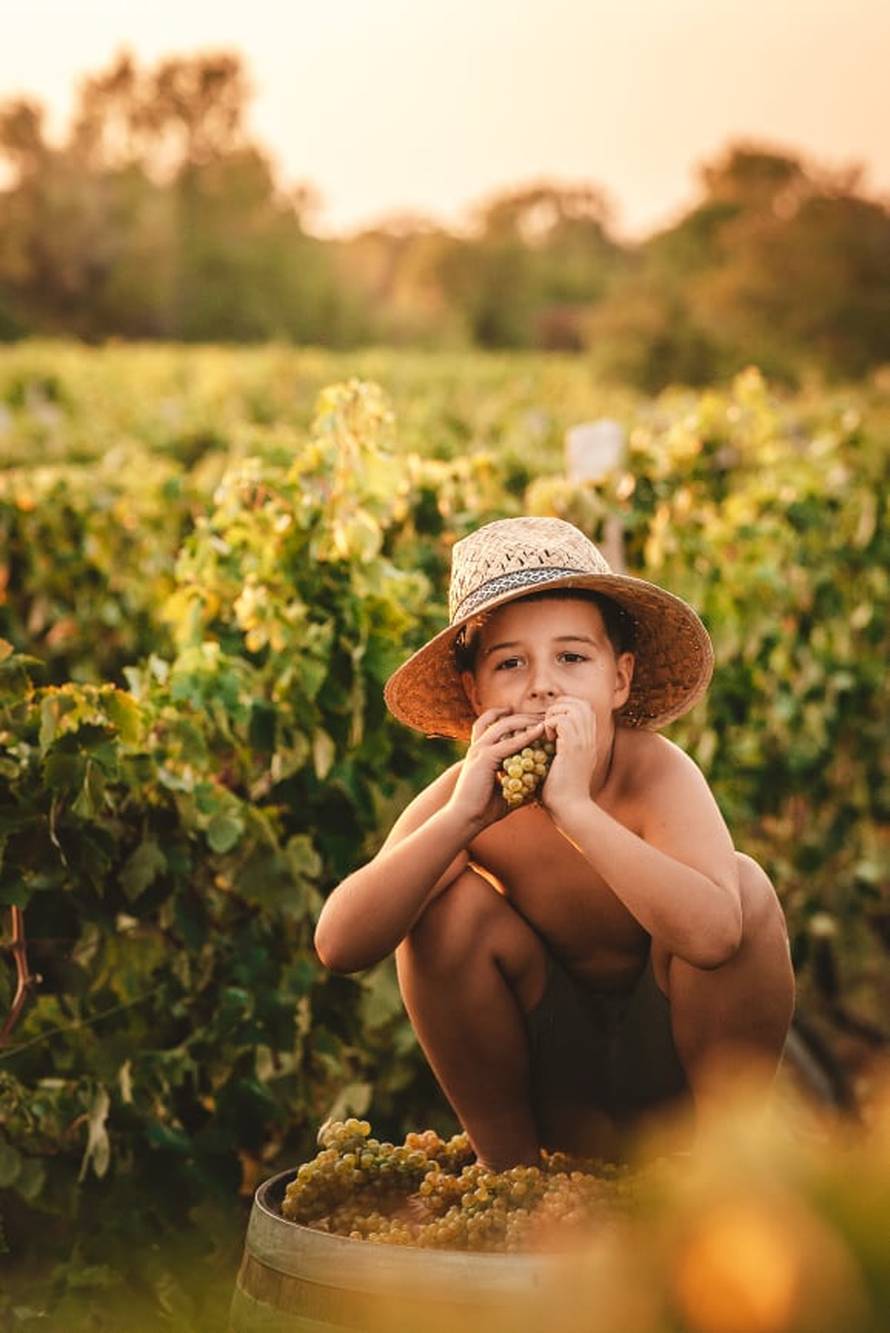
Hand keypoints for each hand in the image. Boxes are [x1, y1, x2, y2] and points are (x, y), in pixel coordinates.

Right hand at [447, 706, 546, 831]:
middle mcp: (478, 747)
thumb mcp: (505, 791)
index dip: (515, 719)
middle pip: (501, 721)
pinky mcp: (484, 758)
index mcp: (481, 752)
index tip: (535, 720)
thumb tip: (537, 784)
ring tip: (544, 719)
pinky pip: (508, 743)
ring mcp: (479, 750)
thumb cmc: (484, 809)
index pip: (496, 726)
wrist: (465, 819)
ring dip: (526, 720)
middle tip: (544, 714)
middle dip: (523, 716)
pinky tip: (539, 732)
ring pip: (505, 725)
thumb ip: (519, 783)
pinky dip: (525, 736)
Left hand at [539, 696, 598, 819]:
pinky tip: (545, 740)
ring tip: (546, 732)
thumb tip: (543, 742)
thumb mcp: (562, 767)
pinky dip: (550, 725)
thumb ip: (559, 751)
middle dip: (560, 706)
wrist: (569, 810)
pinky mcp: (573, 748)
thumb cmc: (560, 794)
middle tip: (547, 723)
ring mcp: (583, 742)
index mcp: (588, 742)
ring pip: (572, 708)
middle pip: (582, 703)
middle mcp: (589, 739)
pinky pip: (562, 721)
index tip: (551, 722)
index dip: (567, 707)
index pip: (585, 708)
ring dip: (554, 714)